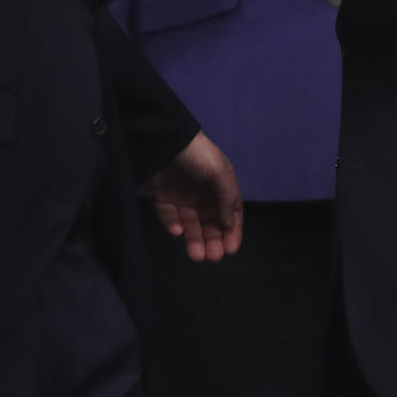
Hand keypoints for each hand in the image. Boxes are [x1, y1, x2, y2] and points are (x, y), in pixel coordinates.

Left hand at [150, 130, 242, 261]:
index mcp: (220, 186)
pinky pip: (170, 217)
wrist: (165, 139)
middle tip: (213, 256)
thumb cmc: (198, 155)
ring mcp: (183, 197)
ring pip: (191, 225)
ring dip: (195, 240)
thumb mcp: (219, 172)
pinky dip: (174, 226)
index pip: (230, 214)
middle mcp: (203, 194)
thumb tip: (228, 224)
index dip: (232, 232)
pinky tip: (177, 232)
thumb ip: (227, 198)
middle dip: (213, 241)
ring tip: (197, 255)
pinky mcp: (164, 198)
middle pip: (210, 223)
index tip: (230, 249)